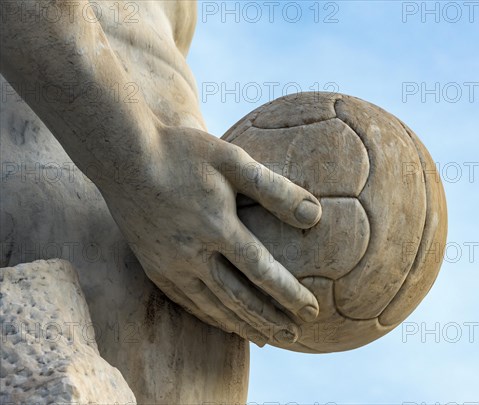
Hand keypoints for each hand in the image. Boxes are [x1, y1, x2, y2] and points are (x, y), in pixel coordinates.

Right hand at [102, 124, 320, 344]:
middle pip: (239, 298)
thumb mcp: (233, 160)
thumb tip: (315, 216)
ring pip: (212, 306)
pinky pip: (186, 302)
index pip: (262, 271)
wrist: (122, 155)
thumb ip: (274, 189)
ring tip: (266, 338)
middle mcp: (192, 255)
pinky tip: (223, 323)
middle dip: (270, 319)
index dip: (289, 294)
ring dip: (242, 325)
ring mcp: (169, 265)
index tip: (312, 311)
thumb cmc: (181, 152)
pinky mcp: (153, 266)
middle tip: (295, 336)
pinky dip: (210, 317)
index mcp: (216, 228)